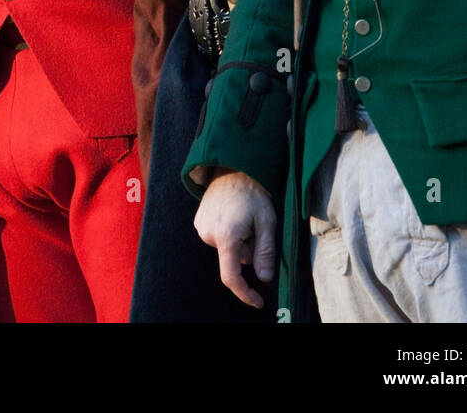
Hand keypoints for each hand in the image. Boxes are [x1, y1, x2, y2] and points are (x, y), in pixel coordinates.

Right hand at [193, 169, 275, 307]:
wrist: (233, 166)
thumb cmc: (253, 192)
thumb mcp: (267, 222)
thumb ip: (265, 252)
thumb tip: (265, 278)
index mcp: (225, 236)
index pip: (231, 277)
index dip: (245, 293)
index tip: (258, 301)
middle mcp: (208, 234)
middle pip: (234, 260)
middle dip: (248, 250)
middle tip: (256, 227)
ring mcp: (201, 227)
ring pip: (227, 249)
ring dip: (239, 241)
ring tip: (244, 217)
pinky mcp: (199, 222)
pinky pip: (218, 238)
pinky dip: (229, 233)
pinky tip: (233, 214)